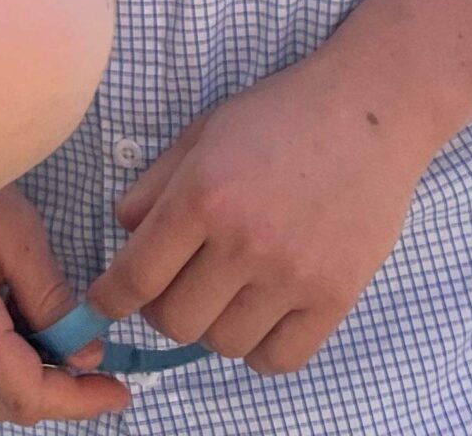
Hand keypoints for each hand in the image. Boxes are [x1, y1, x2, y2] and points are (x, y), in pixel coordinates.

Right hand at [0, 190, 128, 422]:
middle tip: (99, 370)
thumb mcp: (16, 228)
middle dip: (62, 394)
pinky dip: (3, 374)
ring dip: (32, 385)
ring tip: (60, 346)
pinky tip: (21, 338)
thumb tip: (87, 356)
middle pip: (10, 405)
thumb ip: (51, 295)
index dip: (78, 402)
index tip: (119, 391)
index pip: (27, 393)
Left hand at [85, 49, 440, 375]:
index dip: (108, 299)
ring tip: (224, 293)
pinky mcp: (335, 298)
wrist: (369, 111)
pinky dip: (261, 349)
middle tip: (173, 286)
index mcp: (202, 195)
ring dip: (213, 326)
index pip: (136, 276)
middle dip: (161, 309)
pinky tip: (262, 315)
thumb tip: (123, 233)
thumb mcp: (203, 132)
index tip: (102, 304)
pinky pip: (280, 360)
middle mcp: (243, 241)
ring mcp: (291, 275)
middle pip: (175, 322)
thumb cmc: (279, 115)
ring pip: (224, 345)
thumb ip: (155, 184)